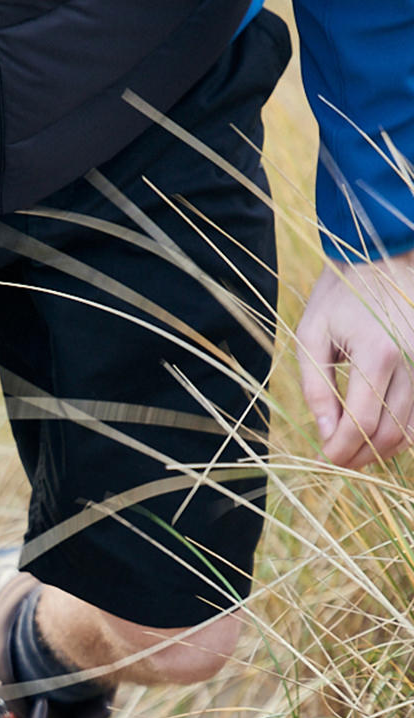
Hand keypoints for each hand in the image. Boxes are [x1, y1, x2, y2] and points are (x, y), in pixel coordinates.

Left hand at [295, 255, 413, 469]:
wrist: (379, 258)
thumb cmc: (338, 296)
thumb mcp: (312, 338)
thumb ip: (317, 389)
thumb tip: (325, 433)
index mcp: (377, 354)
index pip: (362, 422)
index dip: (342, 449)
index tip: (325, 457)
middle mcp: (411, 361)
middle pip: (390, 432)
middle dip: (360, 455)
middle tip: (336, 459)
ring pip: (412, 429)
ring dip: (382, 448)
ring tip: (353, 448)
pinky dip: (402, 431)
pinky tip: (377, 432)